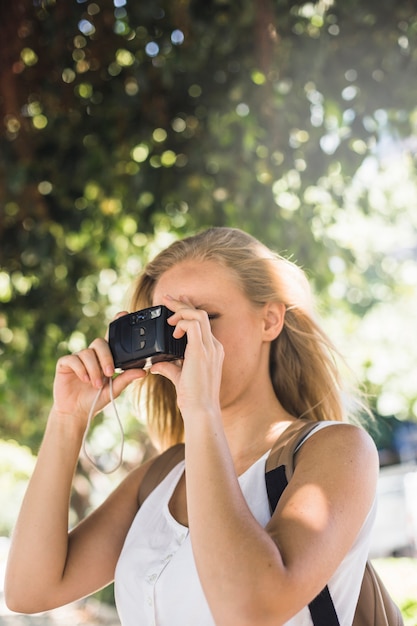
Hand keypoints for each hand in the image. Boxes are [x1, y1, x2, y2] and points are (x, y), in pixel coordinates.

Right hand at [52, 313, 145, 425]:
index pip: (111, 336)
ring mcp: (78, 357)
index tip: (123, 314)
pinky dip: (81, 369)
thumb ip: (126, 379)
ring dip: (93, 369)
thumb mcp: (114, 390)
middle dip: (106, 358)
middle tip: (109, 374)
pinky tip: (84, 379)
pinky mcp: (65, 363)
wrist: (76, 413)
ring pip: (87, 353)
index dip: (116, 323)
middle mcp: (91, 354)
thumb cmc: (96, 399)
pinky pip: (73, 359)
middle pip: (99, 342)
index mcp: (105, 357)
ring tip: (96, 384)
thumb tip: (143, 371)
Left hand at [150, 296, 223, 421]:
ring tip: (167, 312)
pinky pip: (193, 325)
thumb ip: (169, 368)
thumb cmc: (193, 399)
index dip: (188, 311)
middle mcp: (214, 347)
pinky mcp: (201, 351)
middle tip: (168, 298)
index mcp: (211, 351)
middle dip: (183, 304)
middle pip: (201, 315)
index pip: (202, 324)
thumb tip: (156, 365)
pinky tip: (172, 329)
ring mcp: (210, 348)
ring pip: (198, 316)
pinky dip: (181, 322)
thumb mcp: (179, 378)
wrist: (202, 411)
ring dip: (181, 310)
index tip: (175, 305)